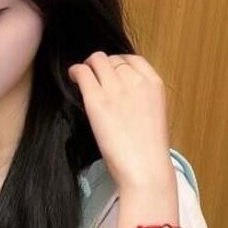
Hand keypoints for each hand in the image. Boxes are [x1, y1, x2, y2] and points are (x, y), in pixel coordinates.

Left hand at [66, 52, 170, 193]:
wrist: (145, 168)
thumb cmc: (149, 151)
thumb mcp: (154, 115)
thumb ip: (141, 99)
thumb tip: (123, 97)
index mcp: (154, 83)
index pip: (133, 59)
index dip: (118, 64)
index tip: (111, 73)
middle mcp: (135, 80)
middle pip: (113, 59)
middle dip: (102, 66)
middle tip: (93, 77)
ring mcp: (115, 88)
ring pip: (97, 60)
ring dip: (88, 66)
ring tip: (81, 77)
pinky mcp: (97, 100)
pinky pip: (83, 72)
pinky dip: (76, 72)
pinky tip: (73, 77)